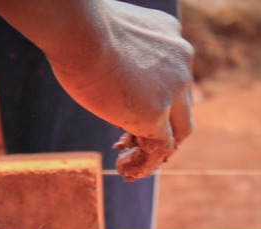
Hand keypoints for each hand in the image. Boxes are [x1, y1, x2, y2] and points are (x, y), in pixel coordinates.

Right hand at [0, 0, 193, 179]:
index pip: (172, 79)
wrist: (79, 30)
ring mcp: (174, 88)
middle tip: (134, 144)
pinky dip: (145, 163)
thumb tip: (106, 73)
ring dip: (154, 150)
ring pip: (177, 131)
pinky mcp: (157, 113)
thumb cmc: (79, 28)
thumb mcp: (109, 37)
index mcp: (169, 36)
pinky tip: (124, 168)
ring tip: (127, 164)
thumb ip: (121, 57)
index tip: (128, 117)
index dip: (155, 103)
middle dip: (162, 129)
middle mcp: (181, 59)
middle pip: (182, 107)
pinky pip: (160, 148)